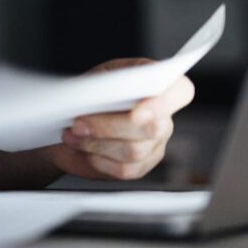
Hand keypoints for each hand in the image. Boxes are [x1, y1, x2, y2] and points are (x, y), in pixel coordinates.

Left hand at [37, 58, 194, 180]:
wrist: (67, 121)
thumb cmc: (86, 93)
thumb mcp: (93, 78)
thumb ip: (104, 84)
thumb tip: (102, 94)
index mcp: (155, 84)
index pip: (180, 91)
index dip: (163, 103)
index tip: (136, 113)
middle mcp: (162, 115)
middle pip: (152, 127)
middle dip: (109, 126)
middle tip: (78, 123)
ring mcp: (155, 142)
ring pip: (135, 150)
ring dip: (97, 143)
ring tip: (72, 135)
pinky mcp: (142, 165)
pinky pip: (126, 169)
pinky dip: (100, 160)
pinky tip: (84, 150)